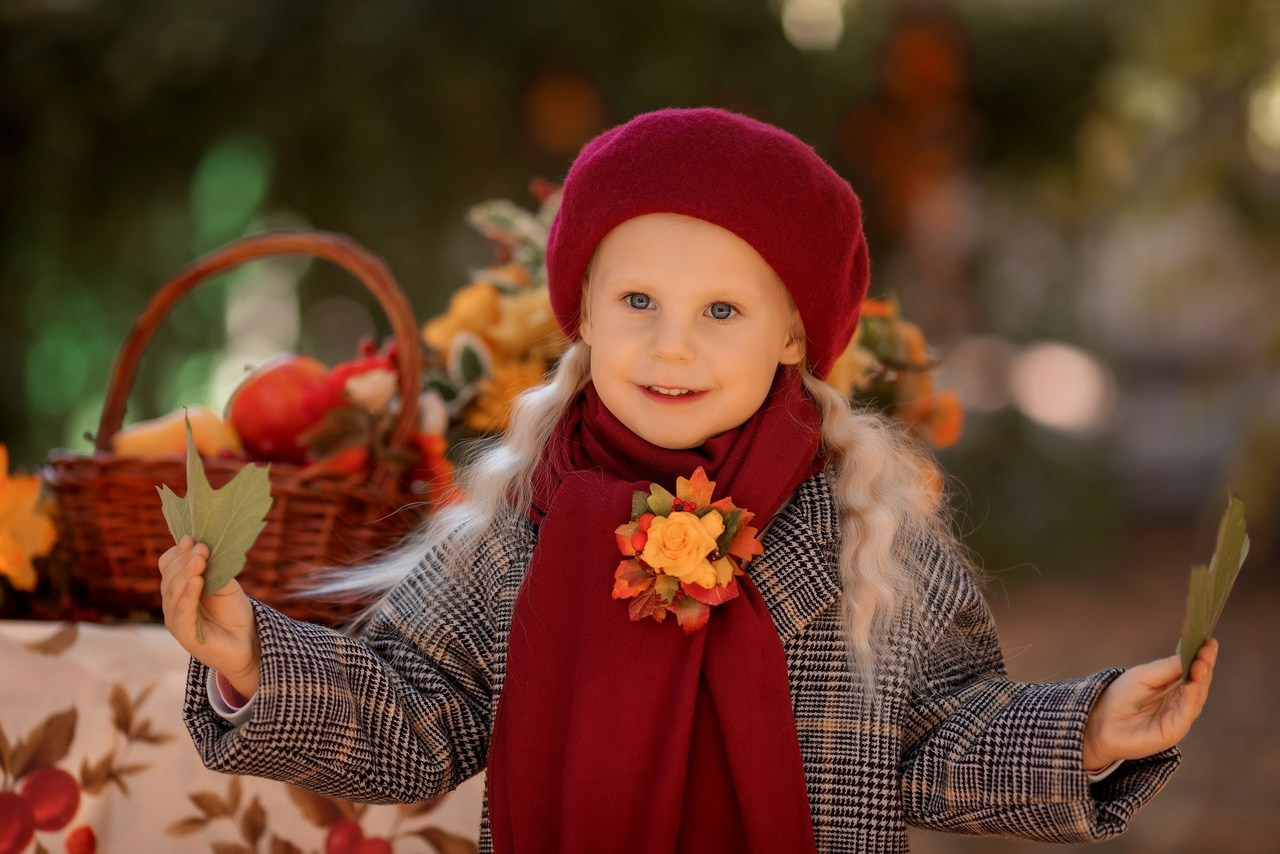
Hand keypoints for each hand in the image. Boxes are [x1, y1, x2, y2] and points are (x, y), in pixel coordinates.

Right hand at [158, 536, 260, 697]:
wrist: (248, 643)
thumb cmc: (234, 612)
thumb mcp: (225, 585)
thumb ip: (213, 569)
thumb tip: (202, 549)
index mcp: (180, 587)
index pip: (168, 564)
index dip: (179, 551)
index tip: (193, 538)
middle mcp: (173, 601)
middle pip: (169, 576)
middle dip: (185, 559)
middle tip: (203, 548)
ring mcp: (176, 618)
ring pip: (173, 591)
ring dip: (186, 573)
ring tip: (200, 560)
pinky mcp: (183, 634)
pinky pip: (182, 611)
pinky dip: (189, 594)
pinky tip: (197, 581)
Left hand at [1082, 638, 1217, 769]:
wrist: (1101, 723)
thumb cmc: (1120, 697)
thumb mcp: (1142, 676)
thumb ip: (1166, 668)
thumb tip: (1190, 654)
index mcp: (1174, 684)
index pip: (1193, 668)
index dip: (1202, 655)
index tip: (1210, 640)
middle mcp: (1181, 699)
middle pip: (1199, 681)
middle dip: (1204, 664)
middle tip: (1208, 649)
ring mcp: (1180, 715)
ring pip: (1197, 696)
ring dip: (1200, 679)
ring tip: (1201, 663)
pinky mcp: (1174, 730)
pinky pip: (1186, 712)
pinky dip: (1191, 698)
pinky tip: (1192, 685)